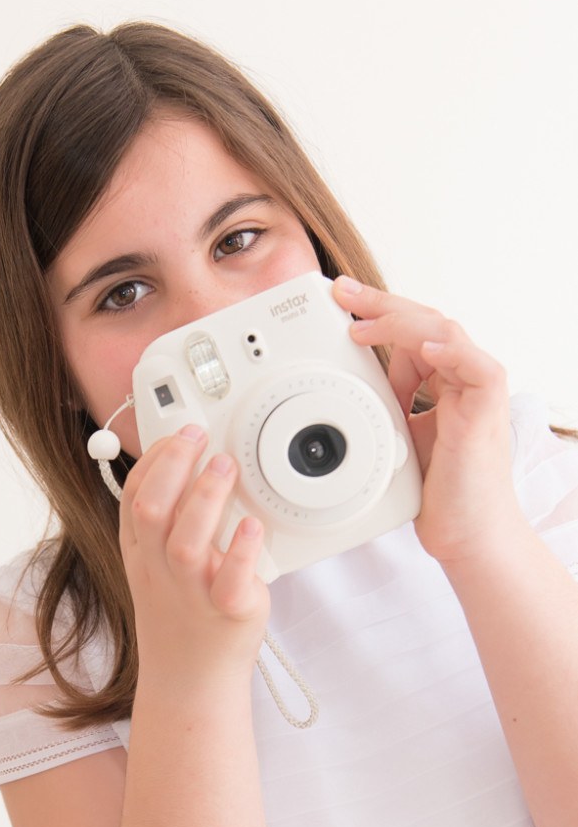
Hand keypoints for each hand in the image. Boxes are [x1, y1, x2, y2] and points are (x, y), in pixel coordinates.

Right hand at [119, 425, 270, 693]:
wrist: (191, 679)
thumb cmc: (181, 612)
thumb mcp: (156, 564)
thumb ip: (168, 519)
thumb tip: (193, 464)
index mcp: (142, 552)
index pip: (135, 497)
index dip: (154, 460)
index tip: (178, 434)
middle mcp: (161, 570)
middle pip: (153, 512)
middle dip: (173, 467)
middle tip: (199, 438)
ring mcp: (193, 592)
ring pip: (187, 542)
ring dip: (205, 498)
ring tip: (225, 466)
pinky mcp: (229, 612)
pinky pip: (231, 581)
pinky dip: (242, 551)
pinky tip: (253, 526)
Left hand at [333, 277, 525, 563]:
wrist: (467, 535)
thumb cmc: (438, 493)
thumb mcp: (400, 436)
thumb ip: (389, 403)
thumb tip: (356, 382)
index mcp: (443, 382)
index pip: (409, 333)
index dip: (374, 316)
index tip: (338, 305)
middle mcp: (461, 378)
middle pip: (422, 321)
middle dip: (378, 304)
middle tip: (340, 292)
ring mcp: (477, 389)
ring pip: (442, 331)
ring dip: (398, 320)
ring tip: (362, 318)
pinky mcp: (488, 406)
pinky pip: (474, 365)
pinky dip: (448, 351)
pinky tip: (422, 347)